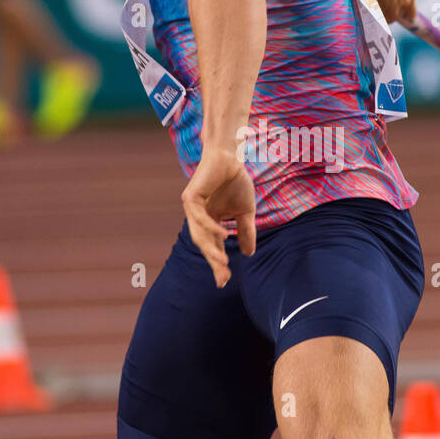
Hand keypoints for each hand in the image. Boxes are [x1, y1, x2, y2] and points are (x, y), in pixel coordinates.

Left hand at [181, 145, 256, 287]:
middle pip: (204, 245)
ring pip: (199, 235)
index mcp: (208, 222)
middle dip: (213, 262)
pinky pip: (199, 217)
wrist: (231, 157)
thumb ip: (245, 231)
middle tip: (223, 277)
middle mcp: (197, 217)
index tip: (224, 281)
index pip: (212, 246)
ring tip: (223, 263)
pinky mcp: (190, 197)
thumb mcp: (245, 212)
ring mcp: (191, 208)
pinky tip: (223, 236)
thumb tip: (249, 254)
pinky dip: (210, 227)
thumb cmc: (236, 182)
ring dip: (211, 250)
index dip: (217, 264)